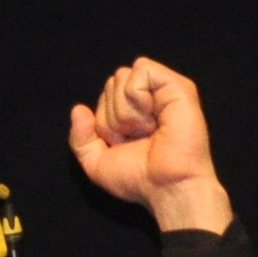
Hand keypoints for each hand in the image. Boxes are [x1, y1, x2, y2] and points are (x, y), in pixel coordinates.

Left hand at [68, 57, 233, 235]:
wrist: (165, 186)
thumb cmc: (138, 178)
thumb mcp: (96, 161)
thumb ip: (80, 137)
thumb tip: (78, 109)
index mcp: (134, 111)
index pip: (105, 94)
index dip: (104, 120)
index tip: (123, 142)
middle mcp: (151, 97)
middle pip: (112, 81)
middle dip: (112, 114)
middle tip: (135, 136)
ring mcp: (165, 90)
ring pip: (123, 75)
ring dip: (124, 110)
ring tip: (146, 130)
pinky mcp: (179, 86)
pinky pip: (141, 70)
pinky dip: (135, 97)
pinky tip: (152, 119)